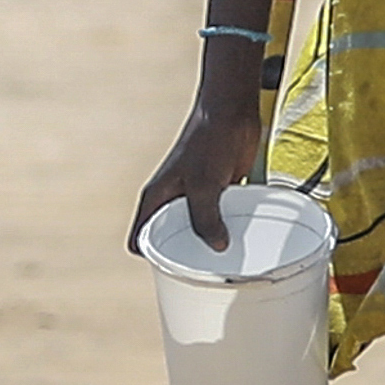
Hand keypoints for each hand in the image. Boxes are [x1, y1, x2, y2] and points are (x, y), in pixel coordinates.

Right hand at [127, 84, 262, 253]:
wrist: (231, 111)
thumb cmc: (208, 141)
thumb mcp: (204, 184)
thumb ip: (206, 218)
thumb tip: (218, 247)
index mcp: (156, 199)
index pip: (140, 238)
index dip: (150, 257)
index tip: (171, 270)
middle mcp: (172, 201)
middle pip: (170, 240)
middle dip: (184, 257)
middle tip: (204, 272)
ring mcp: (196, 198)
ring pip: (197, 231)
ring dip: (210, 243)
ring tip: (227, 260)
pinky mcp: (219, 193)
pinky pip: (220, 218)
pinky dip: (229, 228)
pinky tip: (244, 238)